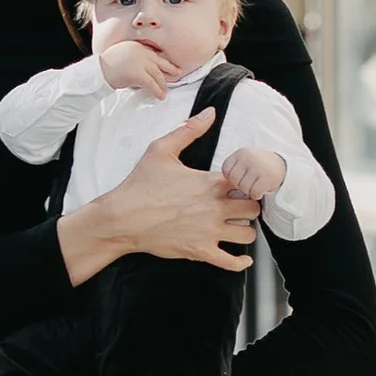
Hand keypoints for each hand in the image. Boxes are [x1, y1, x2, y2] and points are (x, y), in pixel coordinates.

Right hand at [96, 34, 178, 96]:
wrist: (98, 71)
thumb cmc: (107, 65)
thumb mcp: (122, 54)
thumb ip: (134, 56)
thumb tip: (145, 67)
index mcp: (138, 46)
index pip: (155, 54)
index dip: (164, 61)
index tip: (171, 66)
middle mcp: (141, 52)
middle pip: (161, 63)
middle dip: (171, 69)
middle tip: (177, 74)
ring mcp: (141, 63)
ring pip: (158, 75)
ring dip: (163, 85)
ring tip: (165, 91)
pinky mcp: (138, 74)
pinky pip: (152, 84)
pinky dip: (157, 91)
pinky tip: (160, 96)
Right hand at [109, 116, 260, 271]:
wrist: (121, 218)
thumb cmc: (139, 186)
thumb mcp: (161, 150)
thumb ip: (188, 131)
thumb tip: (210, 114)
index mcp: (209, 183)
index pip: (247, 183)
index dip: (248, 184)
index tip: (241, 185)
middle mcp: (214, 207)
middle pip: (253, 209)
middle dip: (249, 207)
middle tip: (239, 206)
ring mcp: (209, 231)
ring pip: (247, 234)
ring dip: (244, 230)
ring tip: (235, 226)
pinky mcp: (200, 251)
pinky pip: (231, 261)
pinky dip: (240, 262)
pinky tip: (241, 258)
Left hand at [218, 145, 284, 203]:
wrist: (283, 166)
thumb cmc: (260, 166)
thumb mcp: (245, 161)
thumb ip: (234, 169)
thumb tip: (220, 188)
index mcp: (241, 153)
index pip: (226, 170)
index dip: (232, 178)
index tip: (241, 178)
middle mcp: (249, 158)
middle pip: (234, 180)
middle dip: (241, 185)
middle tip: (250, 183)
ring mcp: (258, 167)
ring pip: (244, 187)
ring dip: (249, 191)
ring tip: (256, 185)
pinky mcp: (267, 177)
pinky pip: (255, 192)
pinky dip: (257, 194)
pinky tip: (261, 190)